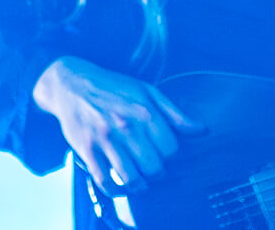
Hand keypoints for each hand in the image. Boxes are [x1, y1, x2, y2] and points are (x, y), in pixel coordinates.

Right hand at [32, 55, 203, 190]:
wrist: (71, 83)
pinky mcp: (87, 150)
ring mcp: (105, 139)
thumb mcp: (146, 91)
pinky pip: (105, 181)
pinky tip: (121, 186)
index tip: (164, 153)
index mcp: (144, 110)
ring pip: (131, 178)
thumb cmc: (113, 87)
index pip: (171, 149)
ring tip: (140, 180)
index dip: (171, 155)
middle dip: (157, 172)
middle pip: (154, 167)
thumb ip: (175, 113)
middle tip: (152, 168)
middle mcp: (125, 126)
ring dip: (140, 185)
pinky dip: (116, 191)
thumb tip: (203, 131)